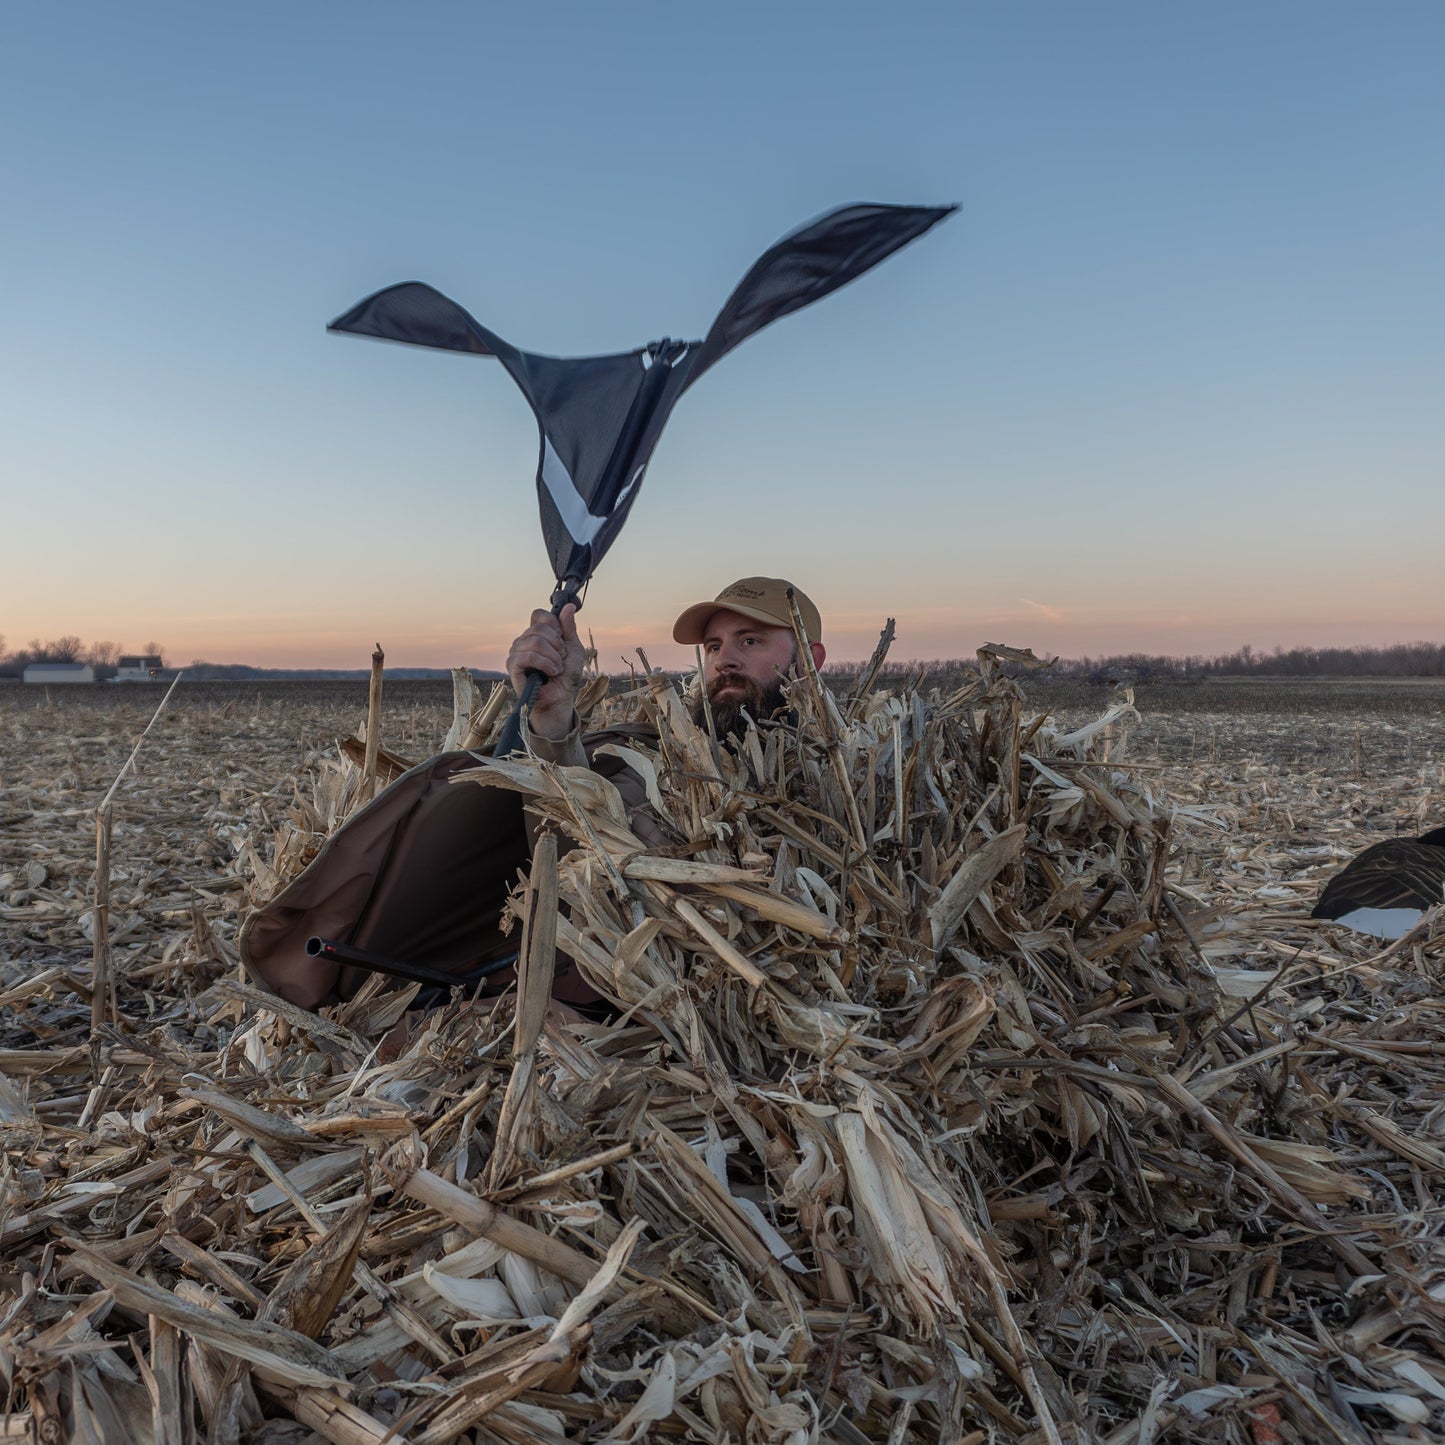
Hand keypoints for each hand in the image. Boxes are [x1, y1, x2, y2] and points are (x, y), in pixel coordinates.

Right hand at [505, 604, 583, 739]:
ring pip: (535, 641)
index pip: (539, 614)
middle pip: (539, 627)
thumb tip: (568, 606)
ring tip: (557, 669)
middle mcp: (524, 640)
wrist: (561, 698)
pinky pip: (528, 655)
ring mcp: (516, 651)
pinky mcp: (513, 665)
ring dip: (553, 657)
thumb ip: (569, 628)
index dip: (553, 624)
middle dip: (557, 644)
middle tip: (561, 658)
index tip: (562, 639)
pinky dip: (545, 664)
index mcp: (537, 634)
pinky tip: (551, 673)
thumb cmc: (566, 676)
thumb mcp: (574, 648)